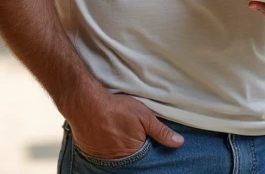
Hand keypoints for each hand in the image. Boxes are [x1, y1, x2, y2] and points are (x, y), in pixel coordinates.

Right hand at [68, 90, 183, 160]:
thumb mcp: (144, 116)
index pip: (147, 156)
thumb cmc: (116, 108)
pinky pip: (103, 154)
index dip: (148, 147)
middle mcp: (119, 160)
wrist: (85, 104)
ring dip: (120, 148)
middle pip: (132, 157)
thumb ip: (161, 131)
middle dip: (134, 148)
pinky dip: (107, 147)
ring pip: (118, 156)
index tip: (145, 139)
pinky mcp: (92, 153)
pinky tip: (108, 136)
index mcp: (134, 153)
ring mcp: (104, 158)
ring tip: (119, 133)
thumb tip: (179, 143)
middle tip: (130, 133)